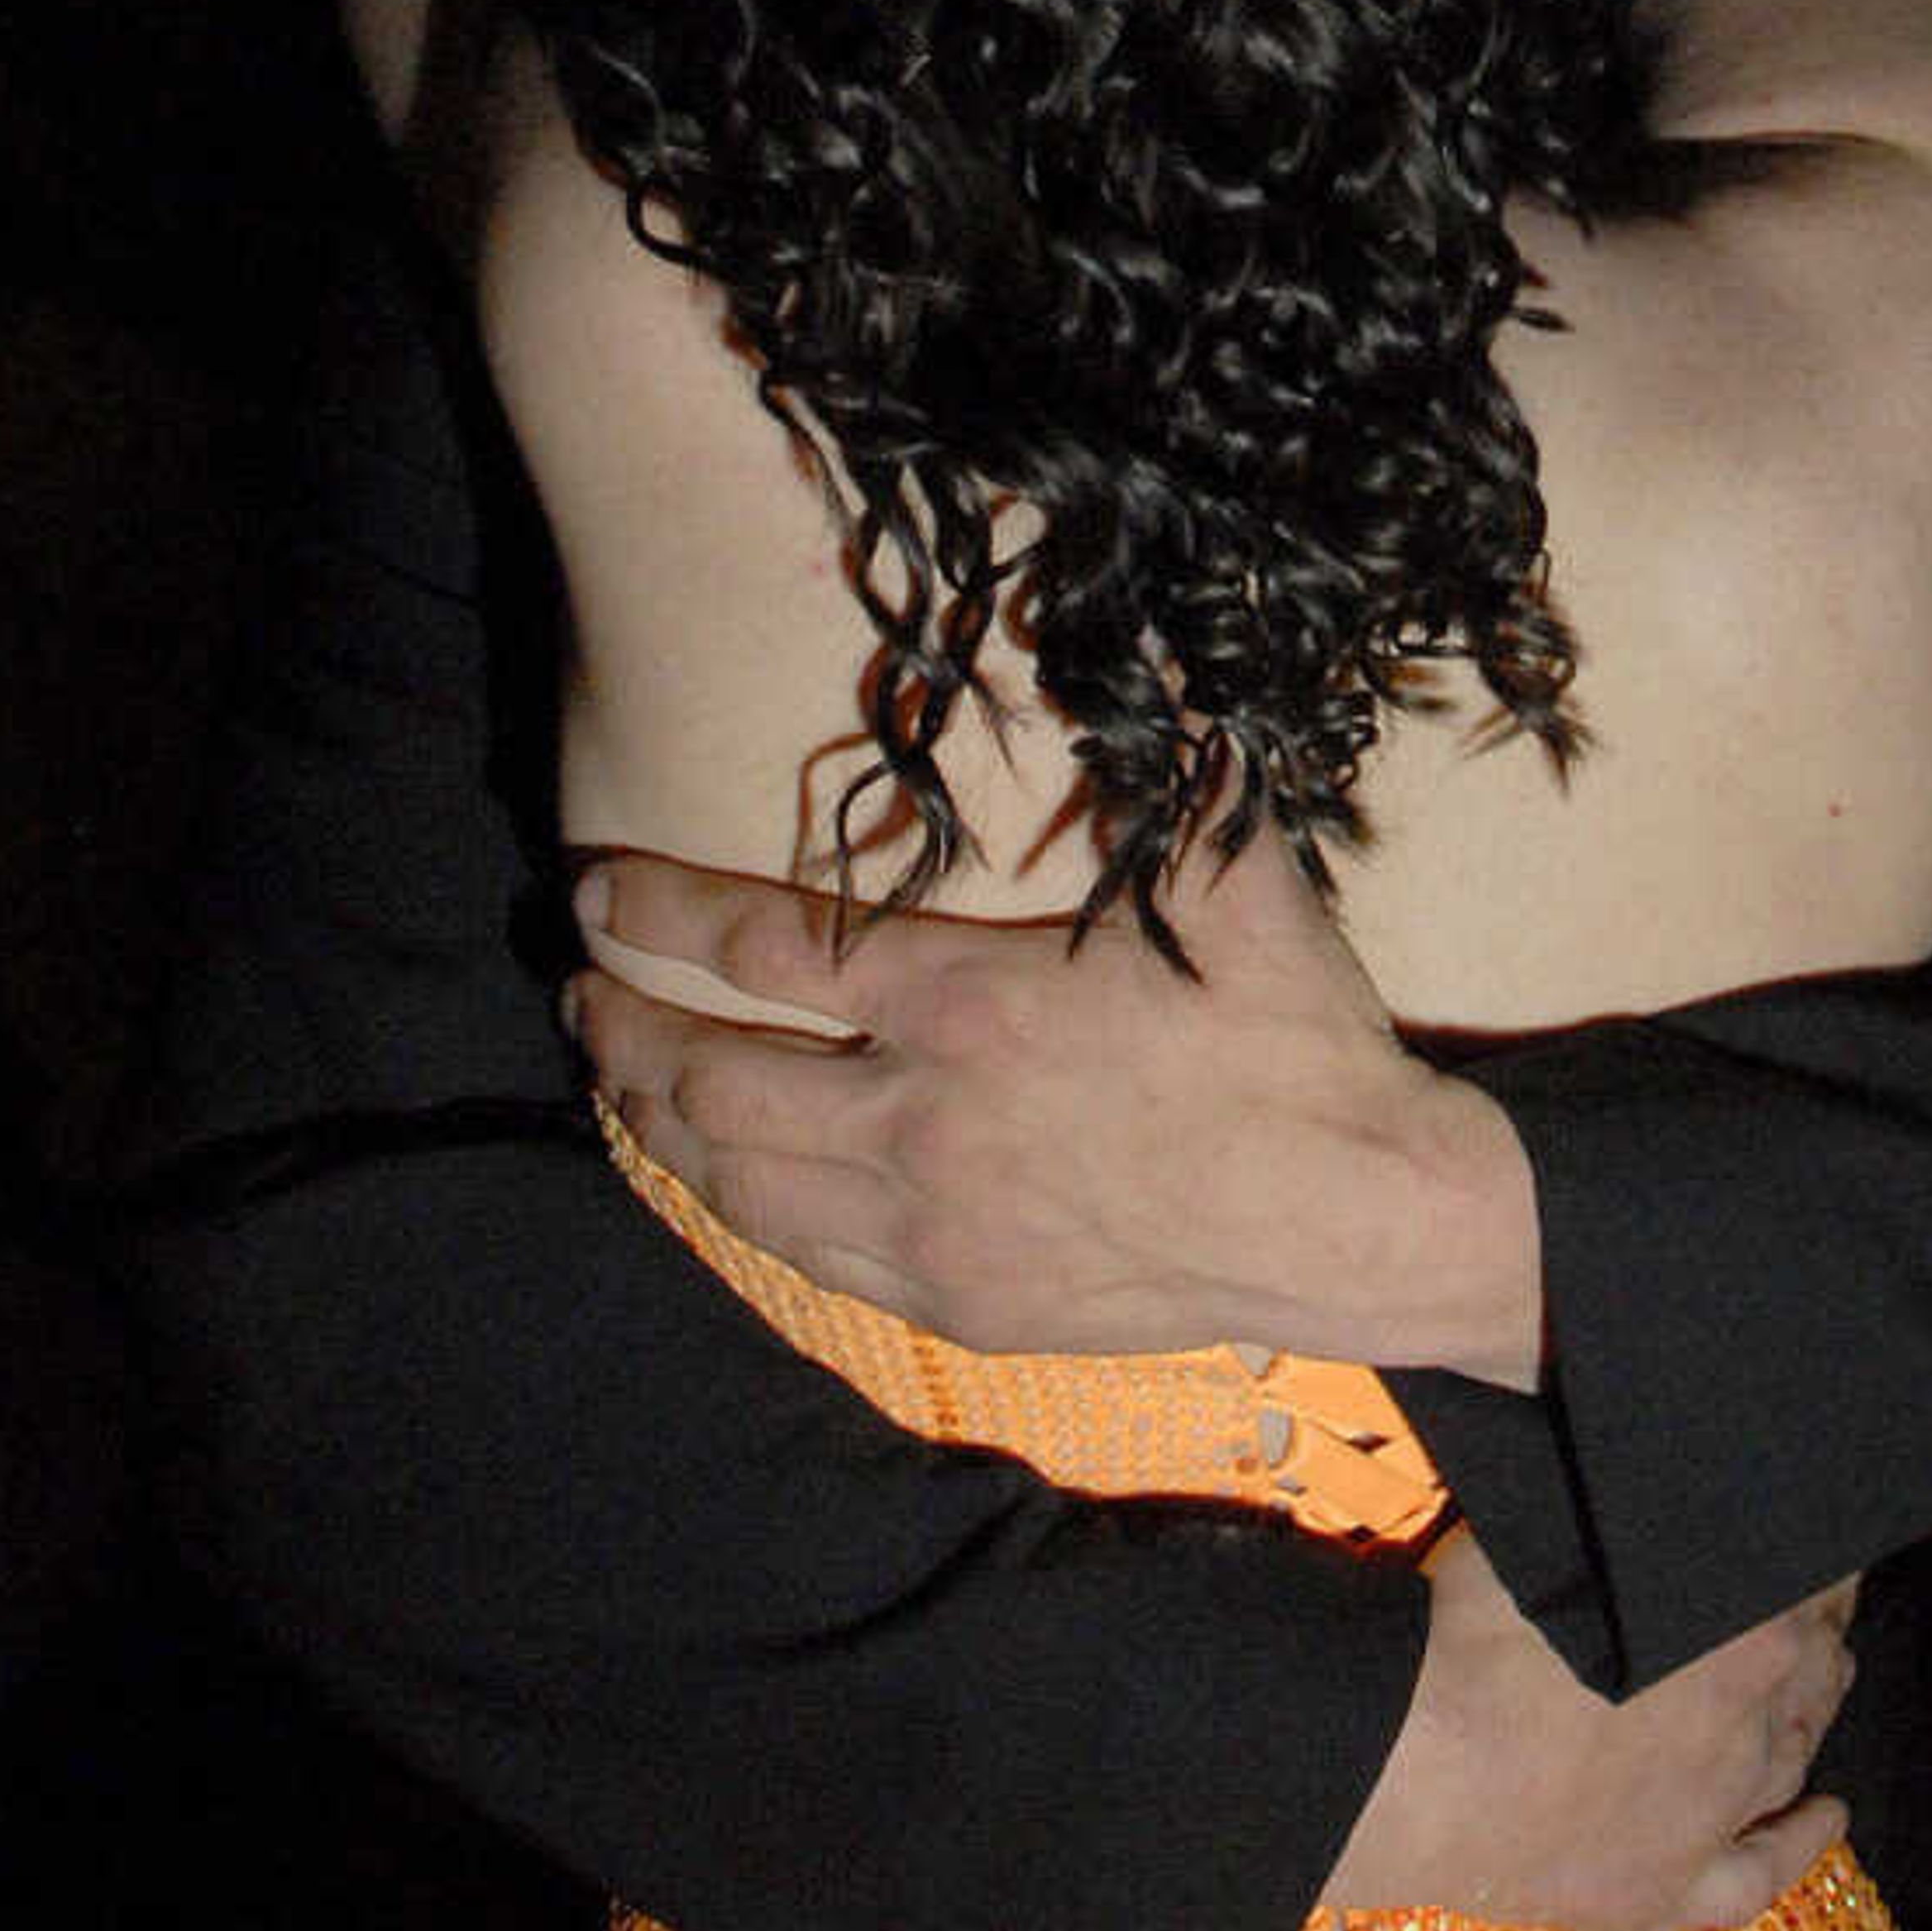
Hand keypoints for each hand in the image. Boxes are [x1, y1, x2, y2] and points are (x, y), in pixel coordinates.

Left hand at [569, 832, 1548, 1381]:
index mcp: (969, 1002)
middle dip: (621, 1025)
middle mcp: (921, 1118)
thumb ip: (1164, 754)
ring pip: (734, 1178)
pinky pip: (799, 1256)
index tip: (590, 891)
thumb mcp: (1231, 872)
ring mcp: (931, 1224)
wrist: (1352, 1215)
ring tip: (617, 1075)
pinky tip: (712, 1182)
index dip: (652, 912)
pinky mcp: (958, 1300)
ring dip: (655, 1121)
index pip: (759, 947)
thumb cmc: (1294, 1040)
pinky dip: (731, 1208)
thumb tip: (1139, 630)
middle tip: (579, 987)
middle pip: (709, 1075)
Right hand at [1325, 1529, 1857, 1930]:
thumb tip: (1671, 1516)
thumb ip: (1645, 1543)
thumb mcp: (1565, 1547)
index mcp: (1740, 1639)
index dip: (1819, 1568)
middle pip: (1811, 1674)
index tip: (1815, 1545)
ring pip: (1790, 1760)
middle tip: (1820, 1606)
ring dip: (1813, 1715)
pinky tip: (1825, 1816)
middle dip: (1820, 1635)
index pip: (1811, 1593)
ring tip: (1822, 1681)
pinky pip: (1758, 1875)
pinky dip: (1800, 1844)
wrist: (1401, 1764)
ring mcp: (1708, 1819)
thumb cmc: (1469, 1637)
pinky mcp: (1661, 1889)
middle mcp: (1747, 1732)